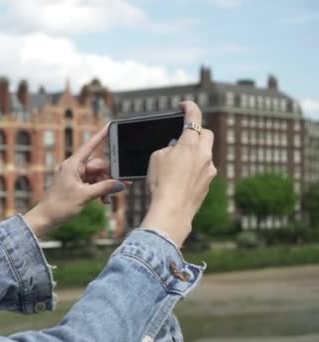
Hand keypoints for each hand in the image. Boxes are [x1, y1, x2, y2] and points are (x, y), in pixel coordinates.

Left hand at [24, 123, 127, 237]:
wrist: (45, 219)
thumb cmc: (59, 205)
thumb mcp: (85, 196)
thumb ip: (104, 188)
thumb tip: (120, 184)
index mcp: (73, 165)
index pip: (90, 146)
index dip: (101, 136)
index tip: (110, 126)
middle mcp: (74, 168)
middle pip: (98, 166)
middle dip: (110, 176)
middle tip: (124, 184)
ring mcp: (75, 177)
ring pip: (97, 176)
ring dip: (105, 186)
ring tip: (108, 199)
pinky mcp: (76, 186)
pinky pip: (92, 184)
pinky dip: (99, 191)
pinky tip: (104, 200)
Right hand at [141, 101, 216, 246]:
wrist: (172, 210)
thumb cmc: (160, 183)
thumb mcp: (156, 158)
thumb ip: (168, 148)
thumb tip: (176, 149)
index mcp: (190, 143)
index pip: (194, 117)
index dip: (189, 107)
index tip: (184, 105)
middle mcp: (204, 154)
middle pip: (206, 134)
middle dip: (197, 132)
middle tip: (183, 136)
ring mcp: (209, 169)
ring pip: (205, 153)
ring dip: (195, 153)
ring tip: (178, 163)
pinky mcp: (208, 183)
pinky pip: (204, 169)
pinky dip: (195, 169)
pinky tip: (181, 178)